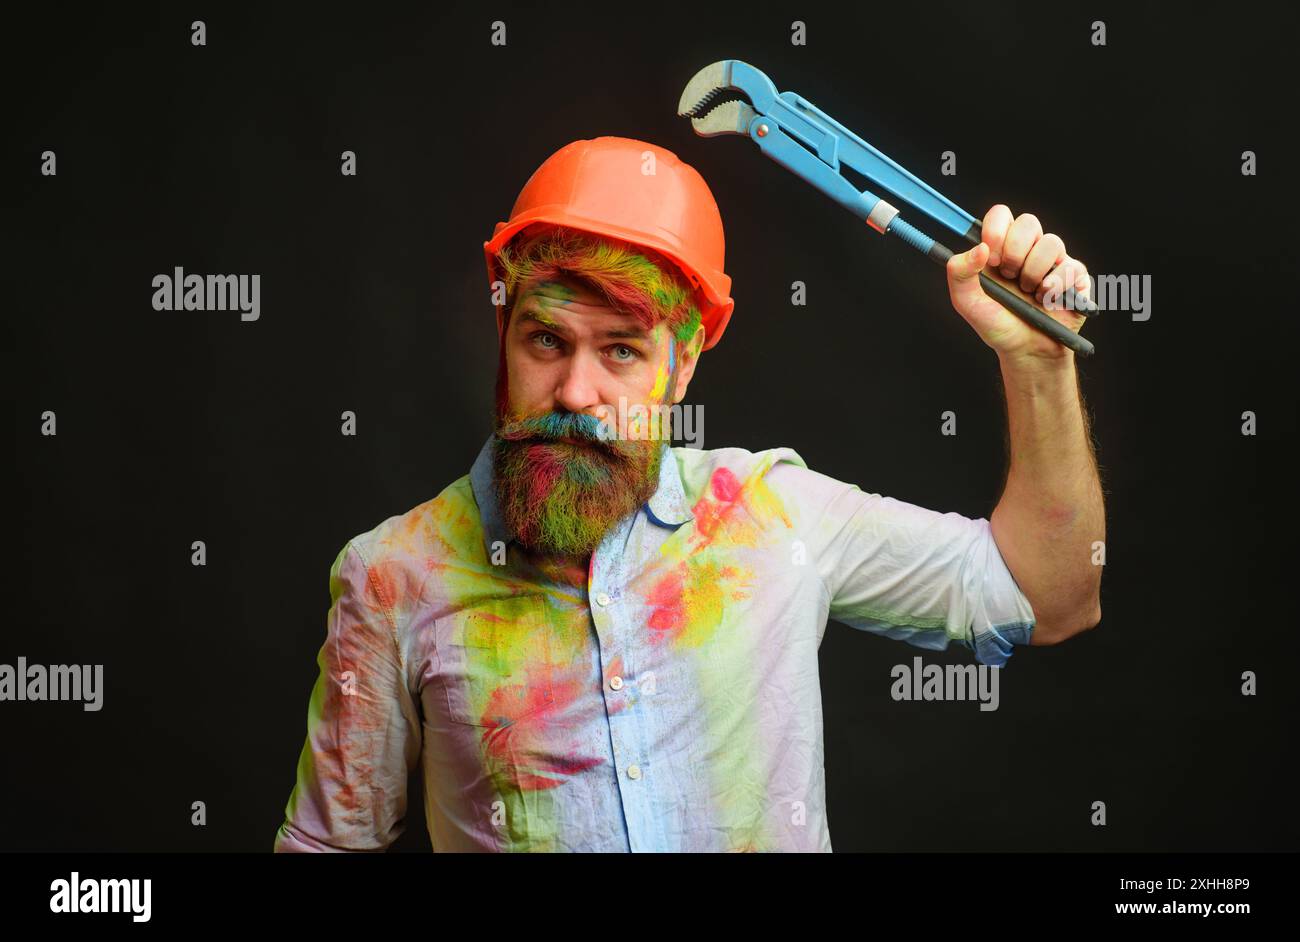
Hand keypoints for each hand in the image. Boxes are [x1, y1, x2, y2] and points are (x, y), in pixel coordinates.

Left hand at [945, 204, 1090, 363]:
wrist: (1026, 350)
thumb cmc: (997, 324)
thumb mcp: (967, 302)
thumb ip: (959, 273)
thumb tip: (979, 248)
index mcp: (1001, 248)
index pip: (1001, 215)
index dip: (996, 230)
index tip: (990, 257)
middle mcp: (1028, 249)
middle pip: (1029, 222)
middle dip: (1015, 252)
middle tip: (1009, 277)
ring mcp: (1054, 260)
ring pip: (1051, 243)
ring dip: (1033, 273)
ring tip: (1028, 294)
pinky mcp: (1075, 275)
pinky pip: (1069, 267)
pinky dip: (1054, 287)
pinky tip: (1046, 301)